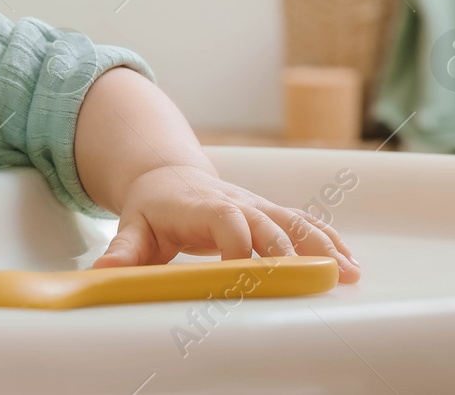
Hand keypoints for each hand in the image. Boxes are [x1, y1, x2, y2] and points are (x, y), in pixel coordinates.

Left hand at [92, 163, 360, 283]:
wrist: (167, 175)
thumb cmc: (152, 206)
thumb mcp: (131, 225)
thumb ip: (123, 249)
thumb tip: (105, 269)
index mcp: (201, 206)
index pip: (225, 220)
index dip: (237, 245)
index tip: (243, 276)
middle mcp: (235, 202)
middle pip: (268, 224)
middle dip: (290, 252)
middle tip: (312, 281)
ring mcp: (257, 207)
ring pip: (294, 222)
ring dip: (322, 246)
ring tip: (348, 272)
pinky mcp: (270, 214)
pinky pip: (305, 224)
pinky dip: (329, 241)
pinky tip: (350, 262)